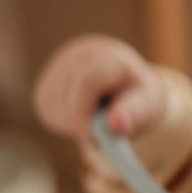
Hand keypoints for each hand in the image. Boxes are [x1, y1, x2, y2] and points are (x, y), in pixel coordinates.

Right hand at [33, 35, 165, 139]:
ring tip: (94, 124)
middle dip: (78, 123)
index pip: (85, 81)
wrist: (128, 87)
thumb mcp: (148, 104)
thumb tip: (115, 124)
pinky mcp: (48, 78)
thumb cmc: (140, 96)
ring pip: (48, 102)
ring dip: (69, 124)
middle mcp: (80, 54)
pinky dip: (60, 121)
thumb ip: (135, 113)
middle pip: (63, 95)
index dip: (84, 113)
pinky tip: (80, 119)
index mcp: (109, 56)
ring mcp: (60, 64)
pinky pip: (43, 107)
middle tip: (98, 137)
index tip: (94, 138)